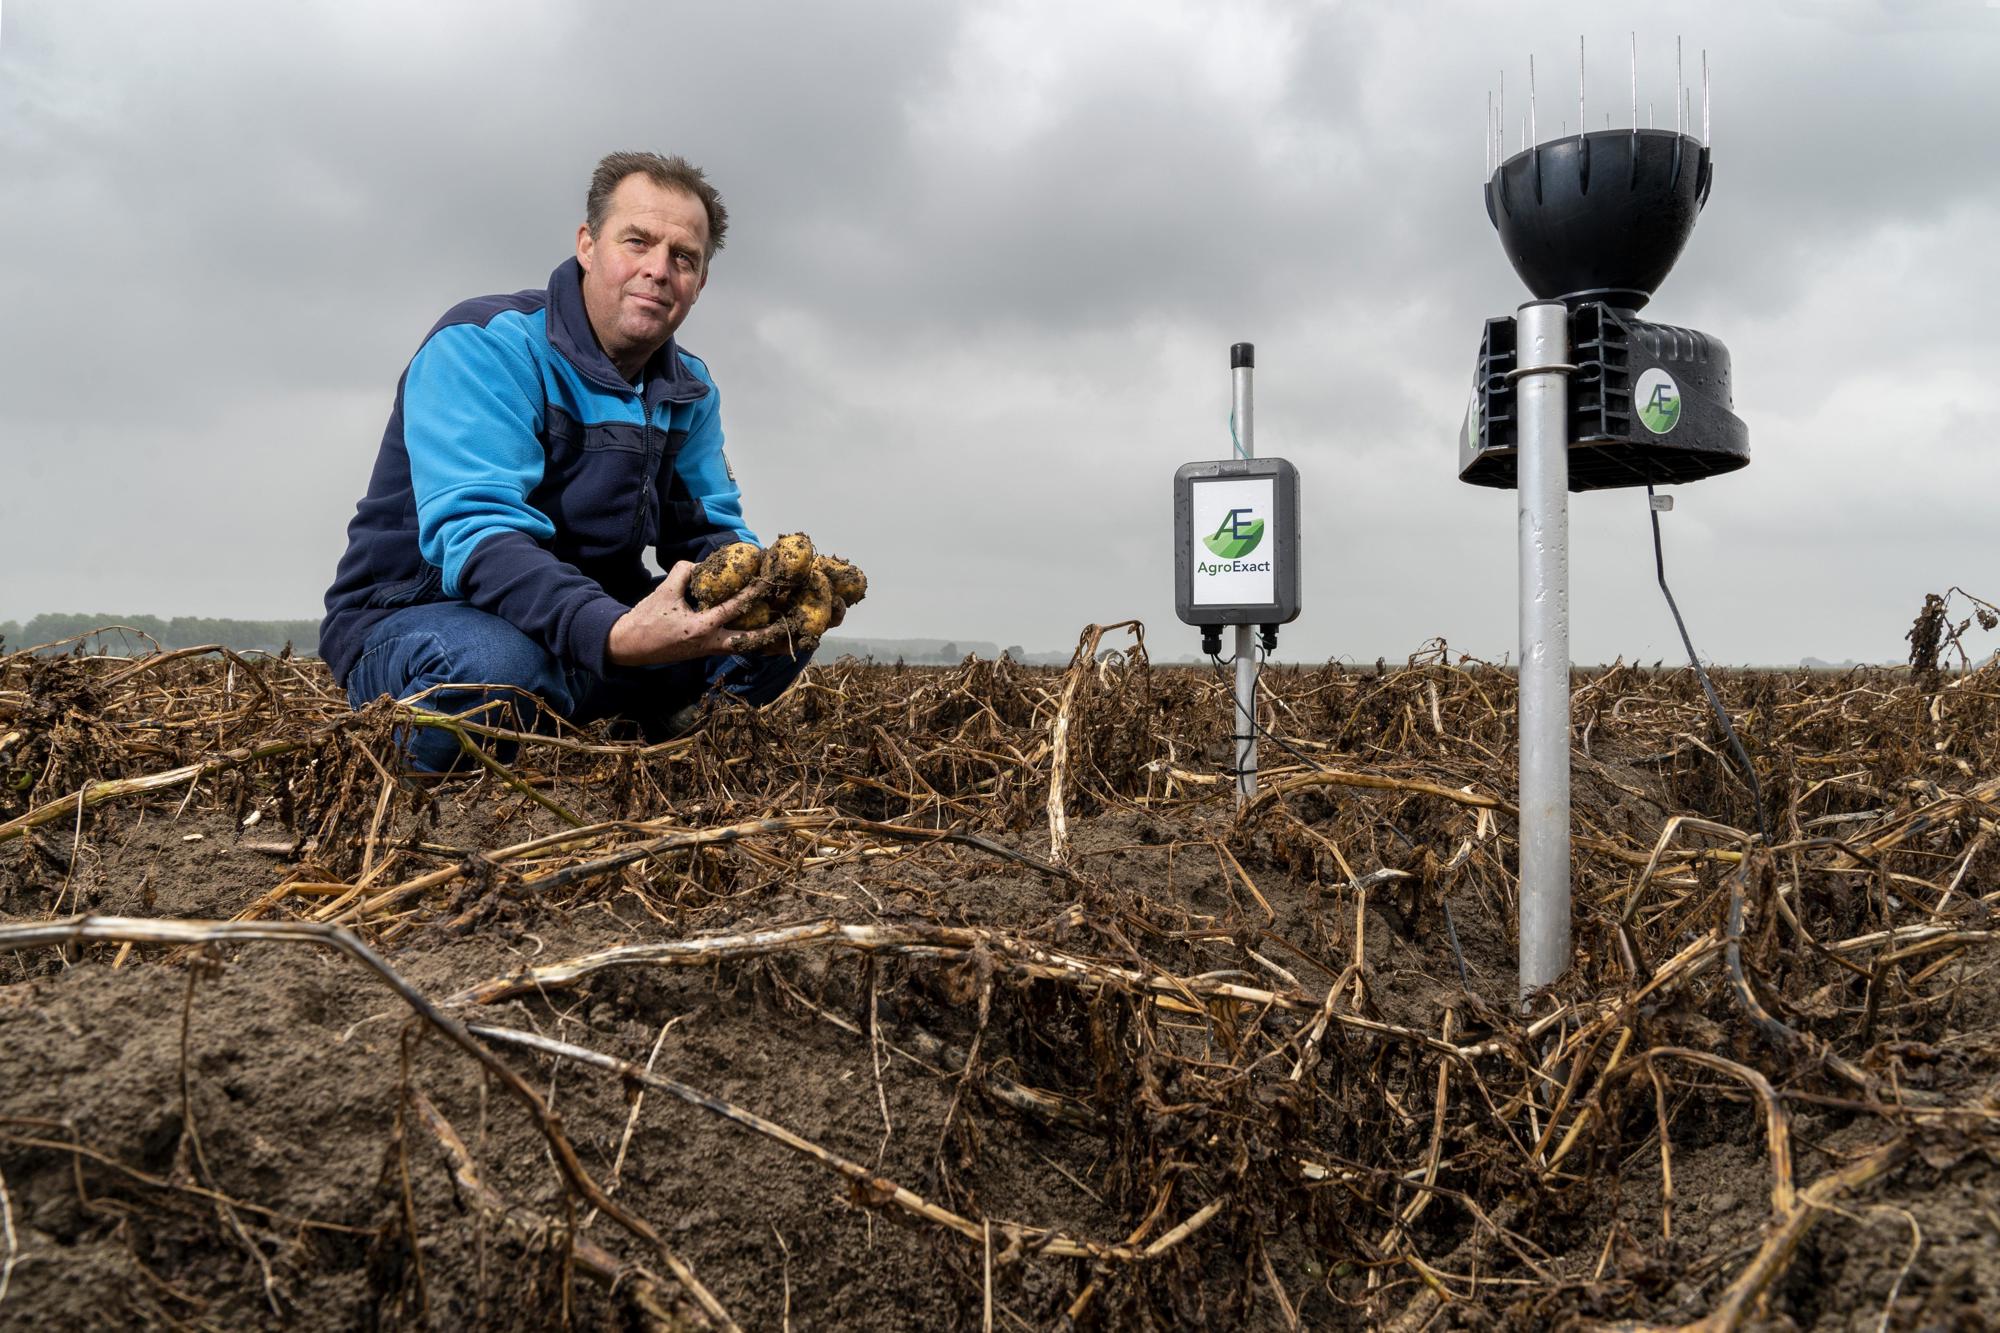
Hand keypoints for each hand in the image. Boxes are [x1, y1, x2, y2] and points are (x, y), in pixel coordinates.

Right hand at [605, 561, 792, 666]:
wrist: (629, 646)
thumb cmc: (646, 619)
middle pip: (748, 642)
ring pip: (742, 647)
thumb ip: (684, 573)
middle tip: (792, 628)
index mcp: (700, 628)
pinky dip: (746, 641)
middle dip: (771, 636)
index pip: (732, 609)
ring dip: (762, 642)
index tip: (768, 584)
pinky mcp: (704, 651)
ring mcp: (707, 650)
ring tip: (785, 638)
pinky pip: (731, 646)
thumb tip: (701, 564)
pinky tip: (759, 637)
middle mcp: (709, 643)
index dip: (752, 594)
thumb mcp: (664, 592)